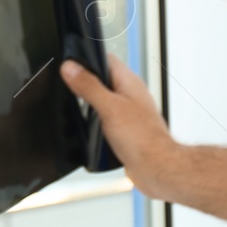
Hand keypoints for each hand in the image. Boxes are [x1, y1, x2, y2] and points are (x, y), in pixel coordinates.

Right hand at [61, 54, 177, 201]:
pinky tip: (90, 127)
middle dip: (85, 82)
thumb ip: (89, 86)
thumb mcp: (109, 108)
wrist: (156, 168)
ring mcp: (128, 111)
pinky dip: (96, 120)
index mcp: (129, 82)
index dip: (87, 58)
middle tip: (71, 89)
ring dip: (90, 103)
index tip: (70, 65)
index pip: (105, 58)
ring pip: (104, 98)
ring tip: (79, 108)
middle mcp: (130, 94)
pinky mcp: (125, 128)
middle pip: (102, 78)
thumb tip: (70, 68)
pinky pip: (106, 117)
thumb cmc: (143, 139)